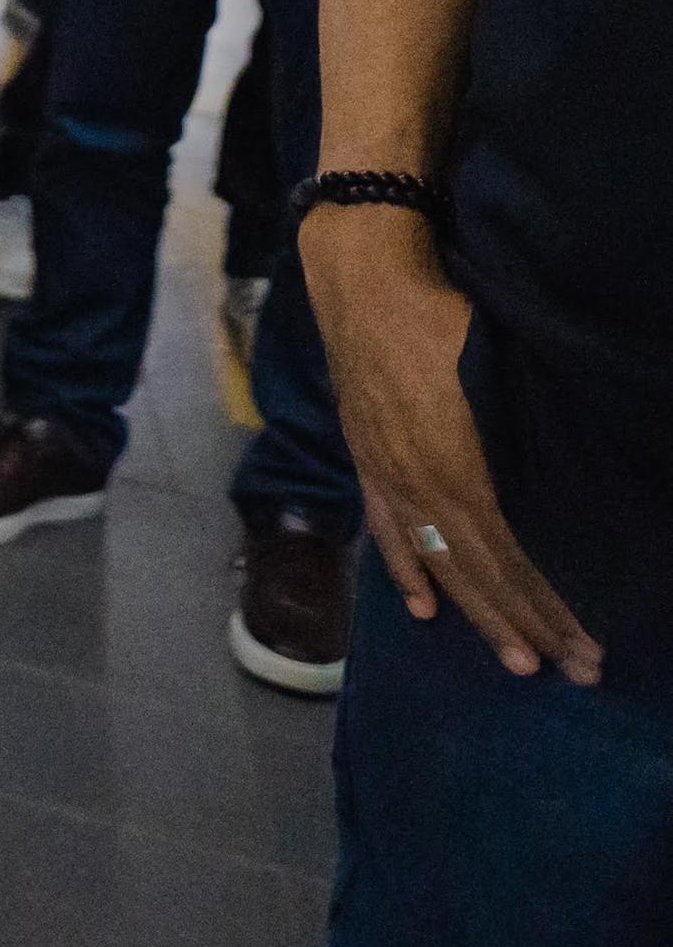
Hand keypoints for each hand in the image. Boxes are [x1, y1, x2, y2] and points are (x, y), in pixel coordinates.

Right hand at [305, 209, 602, 683]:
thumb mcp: (498, 367)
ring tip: (519, 661)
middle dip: (529, 625)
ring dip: (481, 615)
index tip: (587, 644)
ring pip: (438, 561)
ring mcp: (387, 473)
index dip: (548, 604)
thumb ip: (527, 427)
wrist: (360, 274)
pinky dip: (407, 571)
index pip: (510, 555)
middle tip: (576, 671)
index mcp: (455, 464)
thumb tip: (582, 483)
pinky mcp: (368, 457)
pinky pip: (387, 528)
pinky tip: (424, 610)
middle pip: (479, 571)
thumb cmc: (442, 308)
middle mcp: (418, 482)